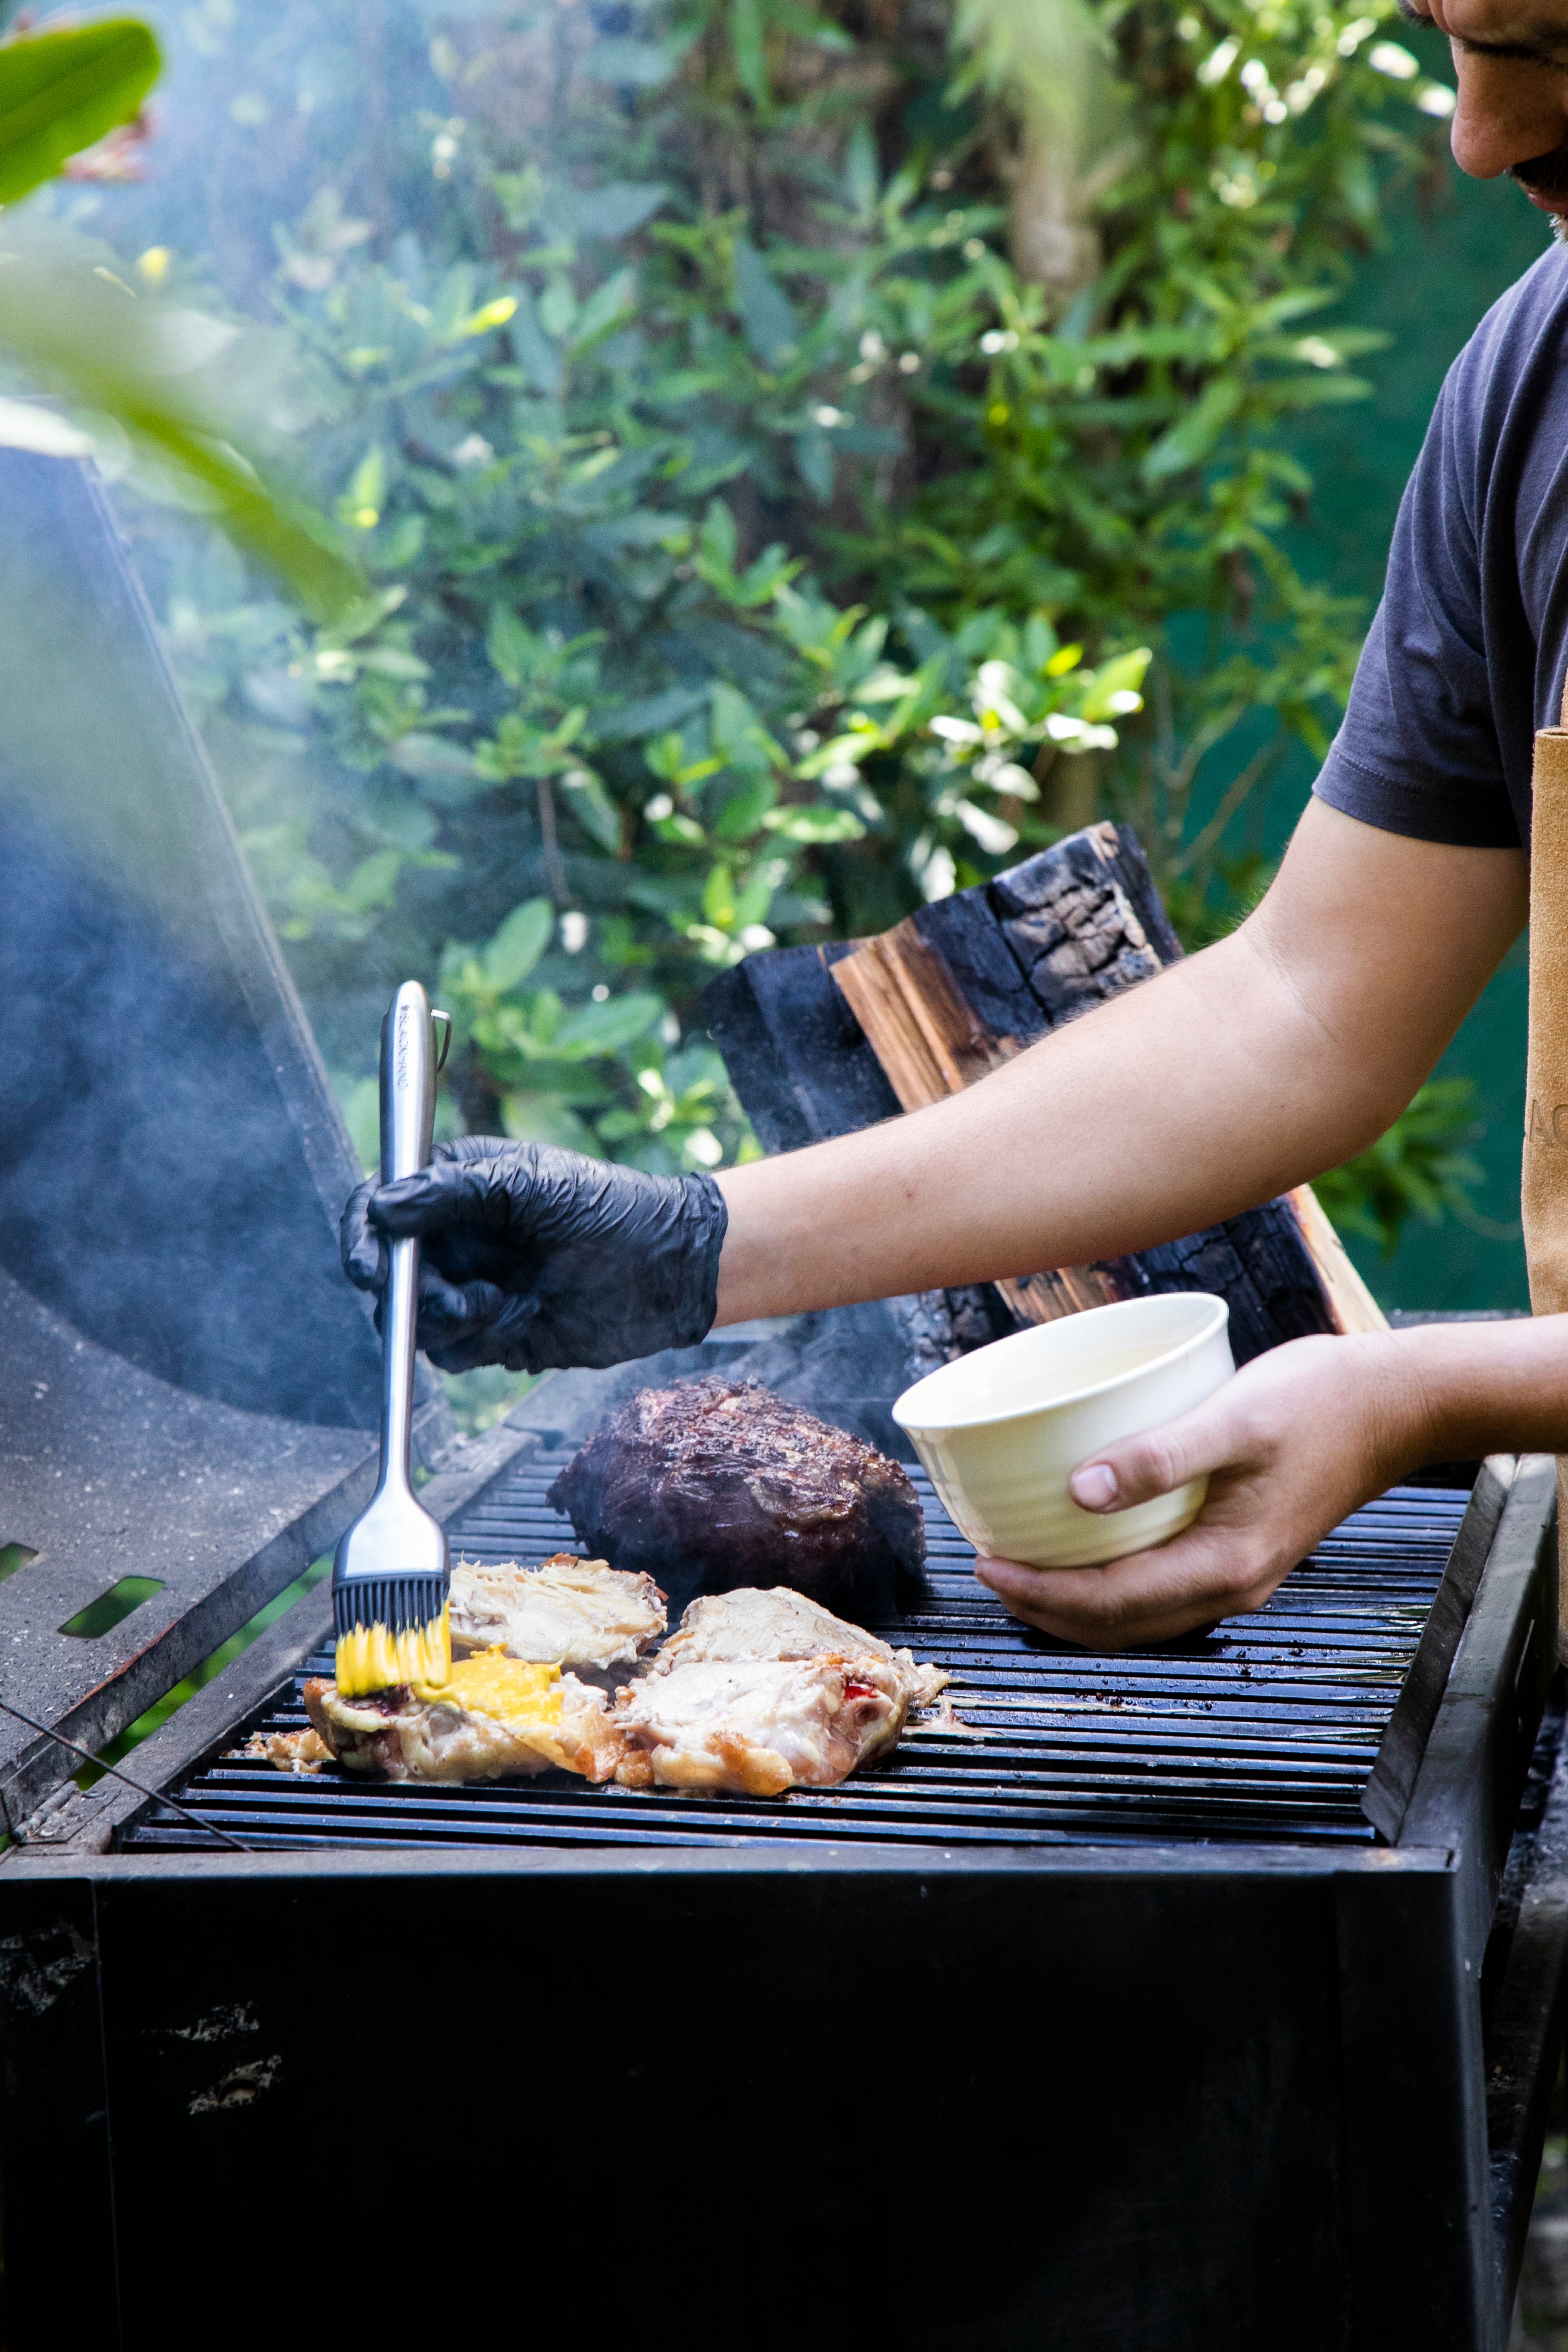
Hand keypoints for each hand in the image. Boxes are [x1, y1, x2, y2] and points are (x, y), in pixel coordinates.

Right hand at [340, 1135, 727, 1374]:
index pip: (379, 1205)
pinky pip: (448, 1352)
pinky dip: (472, 1341)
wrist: (665, 1271)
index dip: (361, 1233)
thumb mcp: (526, 1185)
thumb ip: (450, 1193)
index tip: (368, 1264)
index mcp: (452, 1186)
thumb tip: (381, 1207)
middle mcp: (452, 1238)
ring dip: (441, 1316)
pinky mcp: (489, 1334)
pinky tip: (517, 1316)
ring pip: (411, 1318)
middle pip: (385, 1270)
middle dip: (403, 1288)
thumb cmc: (606, 1208)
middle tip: (439, 1295)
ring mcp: (467, 1287)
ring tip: (493, 1301)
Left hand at [975, 1332, 1430, 1649]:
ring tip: (1022, 1565)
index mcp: (1225, 1565)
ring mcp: (1239, 1574)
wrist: (1395, 1405)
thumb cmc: (1319, 1402)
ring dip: (1075, 1602)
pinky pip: (1161, 1587)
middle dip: (1044, 1608)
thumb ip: (1159, 1456)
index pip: (1109, 1603)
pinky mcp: (1242, 1550)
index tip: (985, 1561)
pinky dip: (1113, 1582)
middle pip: (1117, 1624)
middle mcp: (1231, 1586)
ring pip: (1138, 1615)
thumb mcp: (1233, 1419)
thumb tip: (1078, 1490)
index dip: (1039, 1592)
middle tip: (986, 1566)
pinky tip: (1088, 1545)